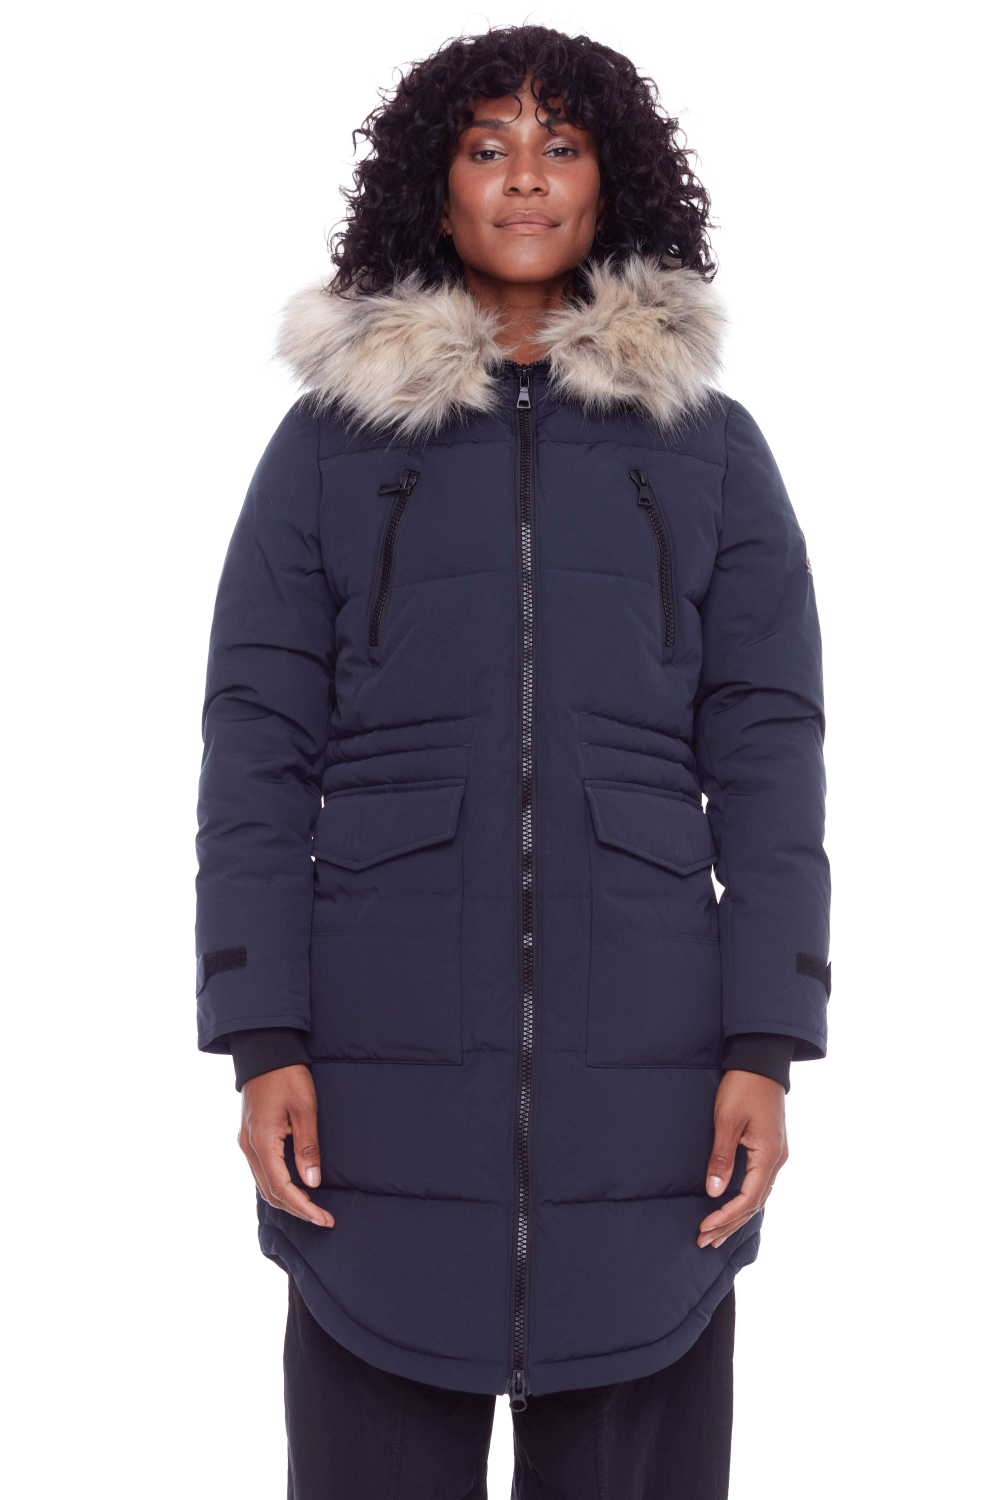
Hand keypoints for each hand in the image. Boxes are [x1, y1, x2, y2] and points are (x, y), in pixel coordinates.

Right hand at [237, 1065, 334, 1228]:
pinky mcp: (250, 1137)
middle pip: (270, 1193)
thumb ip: (308, 1147)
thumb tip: (312, 1183)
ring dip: (287, 1199)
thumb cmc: (288, 1076)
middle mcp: (249, 1148)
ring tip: (313, 1207)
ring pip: (264, 1184)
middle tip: (323, 1218)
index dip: (304, 1207)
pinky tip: (297, 1187)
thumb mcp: (305, 1109)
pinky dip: (279, 1185)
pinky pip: (262, 1171)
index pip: (282, 1189)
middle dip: (297, 1209)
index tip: (324, 1218)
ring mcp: (246, 1143)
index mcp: (262, 1143)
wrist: (266, 1051)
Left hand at [697, 1069, 787, 1248]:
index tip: (704, 1228)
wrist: (760, 1061)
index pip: (748, 1199)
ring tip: (715, 1234)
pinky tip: (731, 1208)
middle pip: (754, 1203)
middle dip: (729, 1224)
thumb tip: (714, 1193)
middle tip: (704, 1241)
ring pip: (758, 1196)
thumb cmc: (742, 1088)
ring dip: (736, 1215)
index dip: (725, 1217)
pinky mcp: (770, 1149)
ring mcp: (776, 1155)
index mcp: (769, 1155)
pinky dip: (743, 1200)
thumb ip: (722, 1158)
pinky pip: (758, 1184)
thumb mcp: (727, 1121)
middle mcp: (777, 1160)